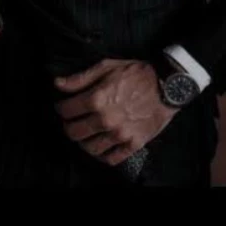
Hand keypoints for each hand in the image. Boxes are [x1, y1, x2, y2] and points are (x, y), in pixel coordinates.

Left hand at [54, 58, 177, 165]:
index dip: (61, 108)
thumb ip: (80, 78)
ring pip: (89, 148)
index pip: (66, 111)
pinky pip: (111, 158)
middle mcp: (105, 119)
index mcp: (97, 99)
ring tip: (86, 134)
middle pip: (74, 133)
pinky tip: (101, 146)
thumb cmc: (137, 73)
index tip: (63, 107)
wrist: (167, 84)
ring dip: (83, 142)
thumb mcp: (106, 67)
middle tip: (72, 122)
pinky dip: (102, 155)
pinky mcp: (133, 144)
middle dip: (68, 126)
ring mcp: (119, 134)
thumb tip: (58, 84)